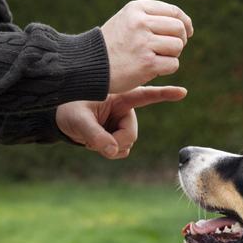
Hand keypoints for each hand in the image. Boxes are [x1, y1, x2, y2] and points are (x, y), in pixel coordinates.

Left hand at [56, 86, 186, 158]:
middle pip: (131, 133)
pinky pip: (121, 149)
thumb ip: (94, 135)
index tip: (183, 92)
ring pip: (127, 144)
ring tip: (92, 139)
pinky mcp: (117, 134)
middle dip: (116, 142)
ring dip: (111, 147)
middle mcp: (124, 109)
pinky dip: (110, 151)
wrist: (59, 118)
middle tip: (96, 143)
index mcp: (119, 96)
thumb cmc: (67, 110)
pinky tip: (97, 144)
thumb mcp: (77, 120)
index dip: (164, 94)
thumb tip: (112, 151)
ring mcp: (121, 123)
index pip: (145, 95)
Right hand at [101, 0, 193, 93]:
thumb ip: (151, 18)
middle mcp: (140, 23)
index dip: (185, 23)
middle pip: (179, 28)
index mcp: (136, 9)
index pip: (173, 11)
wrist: (90, 65)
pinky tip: (152, 69)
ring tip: (156, 58)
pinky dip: (167, 68)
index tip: (187, 32)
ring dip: (172, 55)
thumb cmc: (112, 45)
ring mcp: (143, 43)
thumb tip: (185, 25)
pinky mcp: (147, 64)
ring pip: (177, 46)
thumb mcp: (127, 21)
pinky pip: (173, 64)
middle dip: (180, 40)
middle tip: (170, 49)